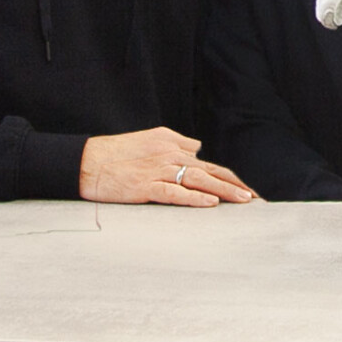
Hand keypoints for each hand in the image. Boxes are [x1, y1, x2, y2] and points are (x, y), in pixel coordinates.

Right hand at [78, 128, 258, 206]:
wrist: (86, 162)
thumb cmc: (115, 153)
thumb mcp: (149, 138)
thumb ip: (175, 142)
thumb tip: (196, 149)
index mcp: (172, 144)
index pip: (207, 163)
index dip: (229, 177)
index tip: (246, 189)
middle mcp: (169, 155)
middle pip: (209, 171)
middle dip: (235, 185)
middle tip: (255, 198)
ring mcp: (158, 171)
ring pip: (198, 180)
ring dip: (223, 191)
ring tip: (243, 200)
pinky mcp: (145, 186)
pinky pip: (174, 192)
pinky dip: (193, 197)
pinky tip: (210, 202)